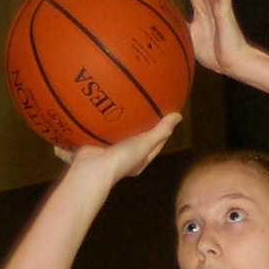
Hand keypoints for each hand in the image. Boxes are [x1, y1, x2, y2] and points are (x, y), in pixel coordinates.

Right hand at [54, 111, 182, 181]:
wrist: (90, 169)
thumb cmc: (121, 160)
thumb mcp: (145, 145)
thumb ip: (161, 131)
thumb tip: (178, 116)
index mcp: (138, 159)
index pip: (155, 143)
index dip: (162, 131)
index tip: (165, 114)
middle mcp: (123, 156)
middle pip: (135, 138)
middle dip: (138, 124)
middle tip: (142, 104)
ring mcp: (107, 150)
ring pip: (115, 133)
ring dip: (116, 121)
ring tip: (119, 100)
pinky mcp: (92, 145)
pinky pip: (96, 130)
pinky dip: (96, 120)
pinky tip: (97, 106)